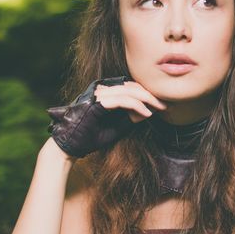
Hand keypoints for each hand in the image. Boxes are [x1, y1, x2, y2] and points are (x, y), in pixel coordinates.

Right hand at [46, 76, 165, 157]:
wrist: (70, 147)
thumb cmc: (90, 138)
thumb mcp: (117, 127)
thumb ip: (130, 118)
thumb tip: (148, 111)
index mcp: (104, 92)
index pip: (130, 87)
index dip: (147, 94)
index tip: (161, 105)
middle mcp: (100, 89)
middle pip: (131, 86)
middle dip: (150, 95)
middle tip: (164, 105)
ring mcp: (97, 94)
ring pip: (128, 91)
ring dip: (146, 100)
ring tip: (158, 108)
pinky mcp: (96, 103)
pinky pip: (121, 100)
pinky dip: (136, 106)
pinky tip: (146, 113)